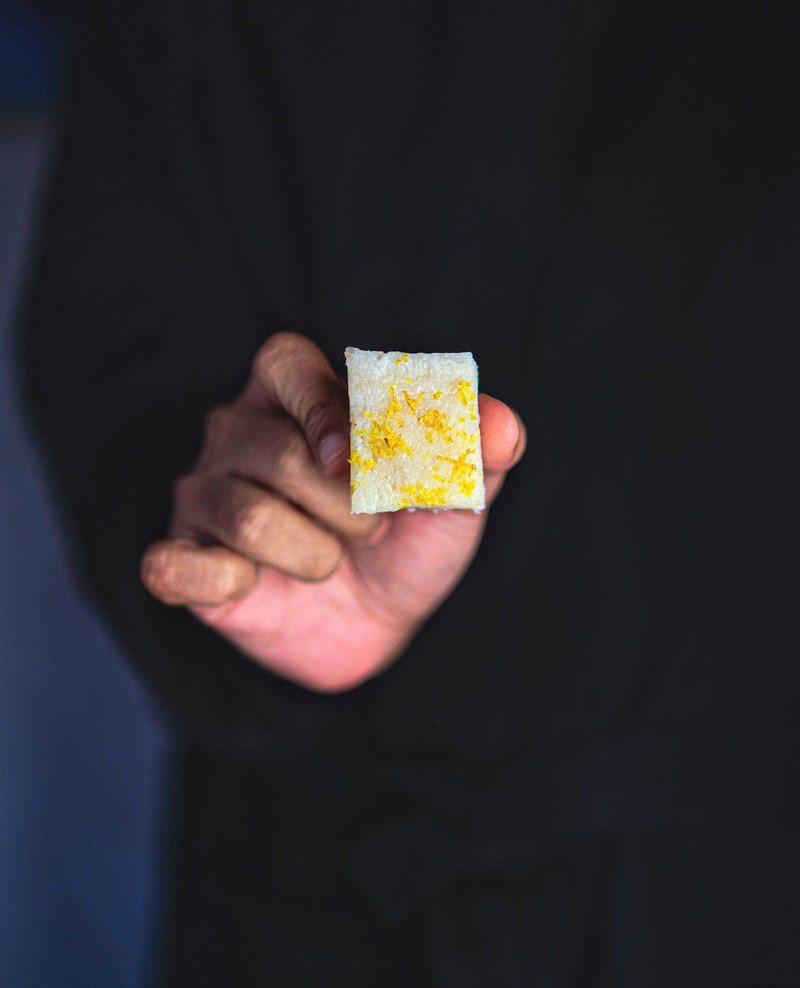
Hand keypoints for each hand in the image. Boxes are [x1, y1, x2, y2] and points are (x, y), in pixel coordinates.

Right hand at [141, 333, 525, 691]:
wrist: (378, 624)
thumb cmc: (406, 538)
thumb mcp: (453, 496)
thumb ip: (474, 453)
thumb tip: (501, 427)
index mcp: (296, 394)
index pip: (286, 364)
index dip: (326, 408)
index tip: (360, 458)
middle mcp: (238, 430)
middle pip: (281, 454)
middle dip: (350, 508)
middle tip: (370, 528)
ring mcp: (201, 491)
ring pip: (246, 517)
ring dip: (312, 555)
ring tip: (327, 561)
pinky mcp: (179, 555)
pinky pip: (175, 565)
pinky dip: (227, 584)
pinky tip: (253, 586)